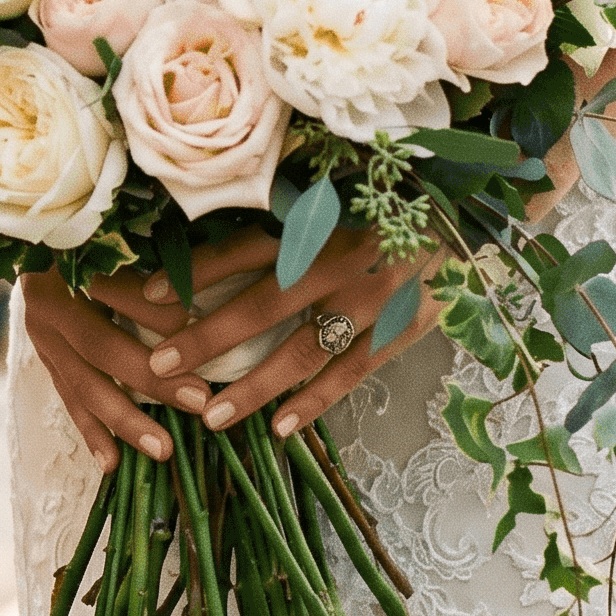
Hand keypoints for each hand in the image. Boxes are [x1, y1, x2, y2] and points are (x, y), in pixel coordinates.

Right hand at [15, 240, 272, 472]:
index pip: (115, 290)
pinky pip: (68, 400)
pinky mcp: (45, 360)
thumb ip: (158, 257)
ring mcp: (42, 336)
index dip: (157, 311)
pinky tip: (112, 464)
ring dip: (123, 419)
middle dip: (151, 378)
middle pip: (101, 345)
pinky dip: (91, 432)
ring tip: (163, 449)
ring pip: (83, 384)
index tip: (201, 331)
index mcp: (67, 263)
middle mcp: (48, 302)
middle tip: (198, 401)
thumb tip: (204, 299)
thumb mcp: (124, 236)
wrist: (34, 241)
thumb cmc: (97, 233)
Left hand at [17, 230, 427, 470]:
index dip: (197, 271)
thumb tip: (209, 232)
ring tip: (211, 418)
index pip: (247, 246)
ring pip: (307, 349)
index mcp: (322, 216)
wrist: (466, 206)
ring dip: (256, 386)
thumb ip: (276, 213)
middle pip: (266, 303)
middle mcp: (344, 256)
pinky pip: (354, 372)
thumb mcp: (331, 188)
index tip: (149, 295)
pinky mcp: (407, 325)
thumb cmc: (384, 194)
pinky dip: (316, 402)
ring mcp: (378, 296)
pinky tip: (280, 428)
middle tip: (159, 367)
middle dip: (209, 339)